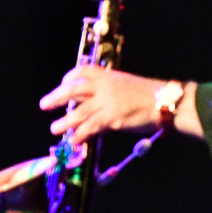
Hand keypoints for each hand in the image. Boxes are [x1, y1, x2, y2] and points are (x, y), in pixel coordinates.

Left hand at [40, 66, 162, 145]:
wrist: (166, 101)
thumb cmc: (153, 95)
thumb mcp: (129, 86)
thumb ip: (113, 91)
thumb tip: (101, 101)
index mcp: (110, 76)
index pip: (83, 71)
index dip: (69, 77)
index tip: (63, 83)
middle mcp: (105, 87)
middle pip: (73, 90)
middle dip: (57, 97)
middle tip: (45, 105)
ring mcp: (107, 103)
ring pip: (79, 111)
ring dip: (65, 121)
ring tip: (55, 128)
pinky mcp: (111, 118)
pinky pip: (90, 127)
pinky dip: (80, 134)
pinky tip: (74, 141)